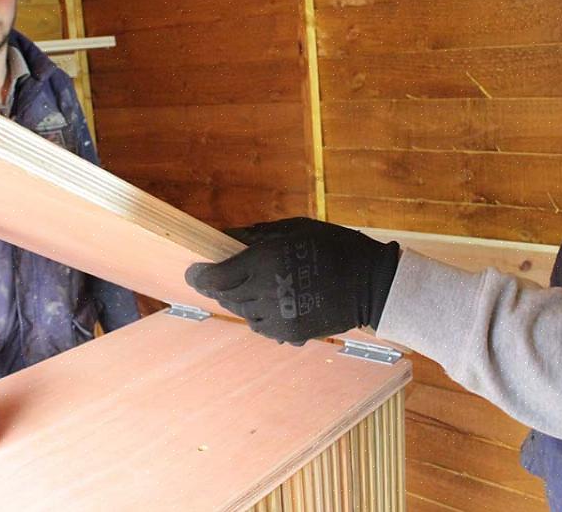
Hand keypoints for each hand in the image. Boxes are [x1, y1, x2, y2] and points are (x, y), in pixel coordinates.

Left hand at [186, 218, 399, 344]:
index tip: (191, 273)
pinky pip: (260, 328)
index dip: (200, 276)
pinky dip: (258, 317)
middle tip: (216, 278)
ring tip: (250, 288)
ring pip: (242, 313)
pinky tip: (269, 303)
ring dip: (239, 301)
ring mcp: (278, 315)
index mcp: (265, 260)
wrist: (370, 283)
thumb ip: (254, 235)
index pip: (217, 277)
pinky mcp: (290, 332)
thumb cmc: (332, 246)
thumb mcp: (293, 229)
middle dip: (217, 287)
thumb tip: (222, 237)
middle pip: (226, 296)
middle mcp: (267, 290)